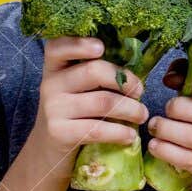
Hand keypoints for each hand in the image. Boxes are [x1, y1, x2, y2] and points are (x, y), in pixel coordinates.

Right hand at [28, 36, 148, 168]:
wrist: (49, 147)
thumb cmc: (74, 110)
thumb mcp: (77, 86)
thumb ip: (97, 72)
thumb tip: (137, 64)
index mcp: (55, 66)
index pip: (59, 46)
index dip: (80, 44)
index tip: (101, 47)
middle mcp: (50, 84)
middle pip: (94, 72)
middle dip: (126, 81)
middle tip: (140, 92)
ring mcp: (53, 108)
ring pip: (103, 102)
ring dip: (131, 109)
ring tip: (142, 115)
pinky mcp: (59, 132)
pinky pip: (98, 129)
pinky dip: (120, 132)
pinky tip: (131, 136)